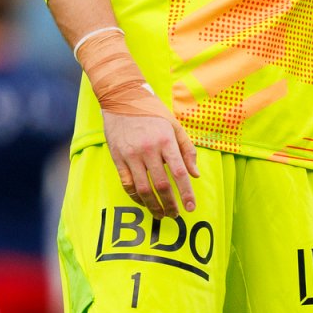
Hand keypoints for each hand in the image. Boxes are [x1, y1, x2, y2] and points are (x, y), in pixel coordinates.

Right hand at [101, 102, 199, 217]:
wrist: (122, 98)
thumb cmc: (152, 112)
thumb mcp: (174, 125)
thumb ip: (187, 150)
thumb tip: (195, 175)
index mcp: (166, 140)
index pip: (179, 172)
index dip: (186, 192)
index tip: (191, 207)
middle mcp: (148, 149)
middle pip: (161, 185)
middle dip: (170, 204)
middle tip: (175, 214)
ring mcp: (131, 155)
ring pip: (143, 189)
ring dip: (153, 205)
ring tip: (160, 214)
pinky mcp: (117, 158)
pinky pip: (127, 184)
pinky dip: (136, 197)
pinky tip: (144, 202)